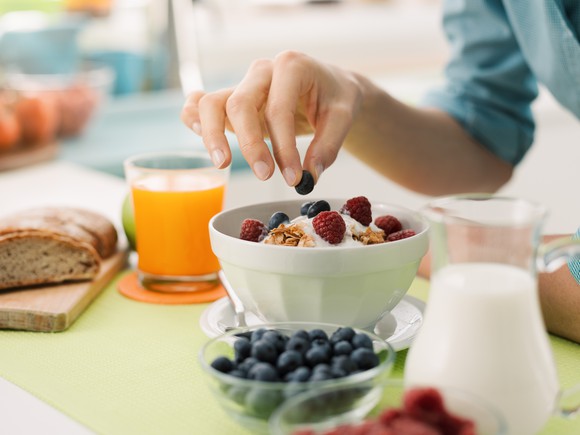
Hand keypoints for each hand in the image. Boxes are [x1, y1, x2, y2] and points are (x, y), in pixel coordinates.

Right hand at [180, 50, 362, 185]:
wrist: (330, 86)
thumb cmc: (335, 98)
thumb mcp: (343, 118)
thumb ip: (328, 147)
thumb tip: (310, 175)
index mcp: (291, 66)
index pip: (278, 110)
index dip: (283, 147)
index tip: (294, 178)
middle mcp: (262, 71)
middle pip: (240, 104)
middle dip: (250, 144)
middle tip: (265, 176)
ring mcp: (243, 84)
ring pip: (212, 103)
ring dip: (212, 135)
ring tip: (223, 164)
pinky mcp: (232, 99)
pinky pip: (201, 103)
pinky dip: (193, 117)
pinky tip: (196, 133)